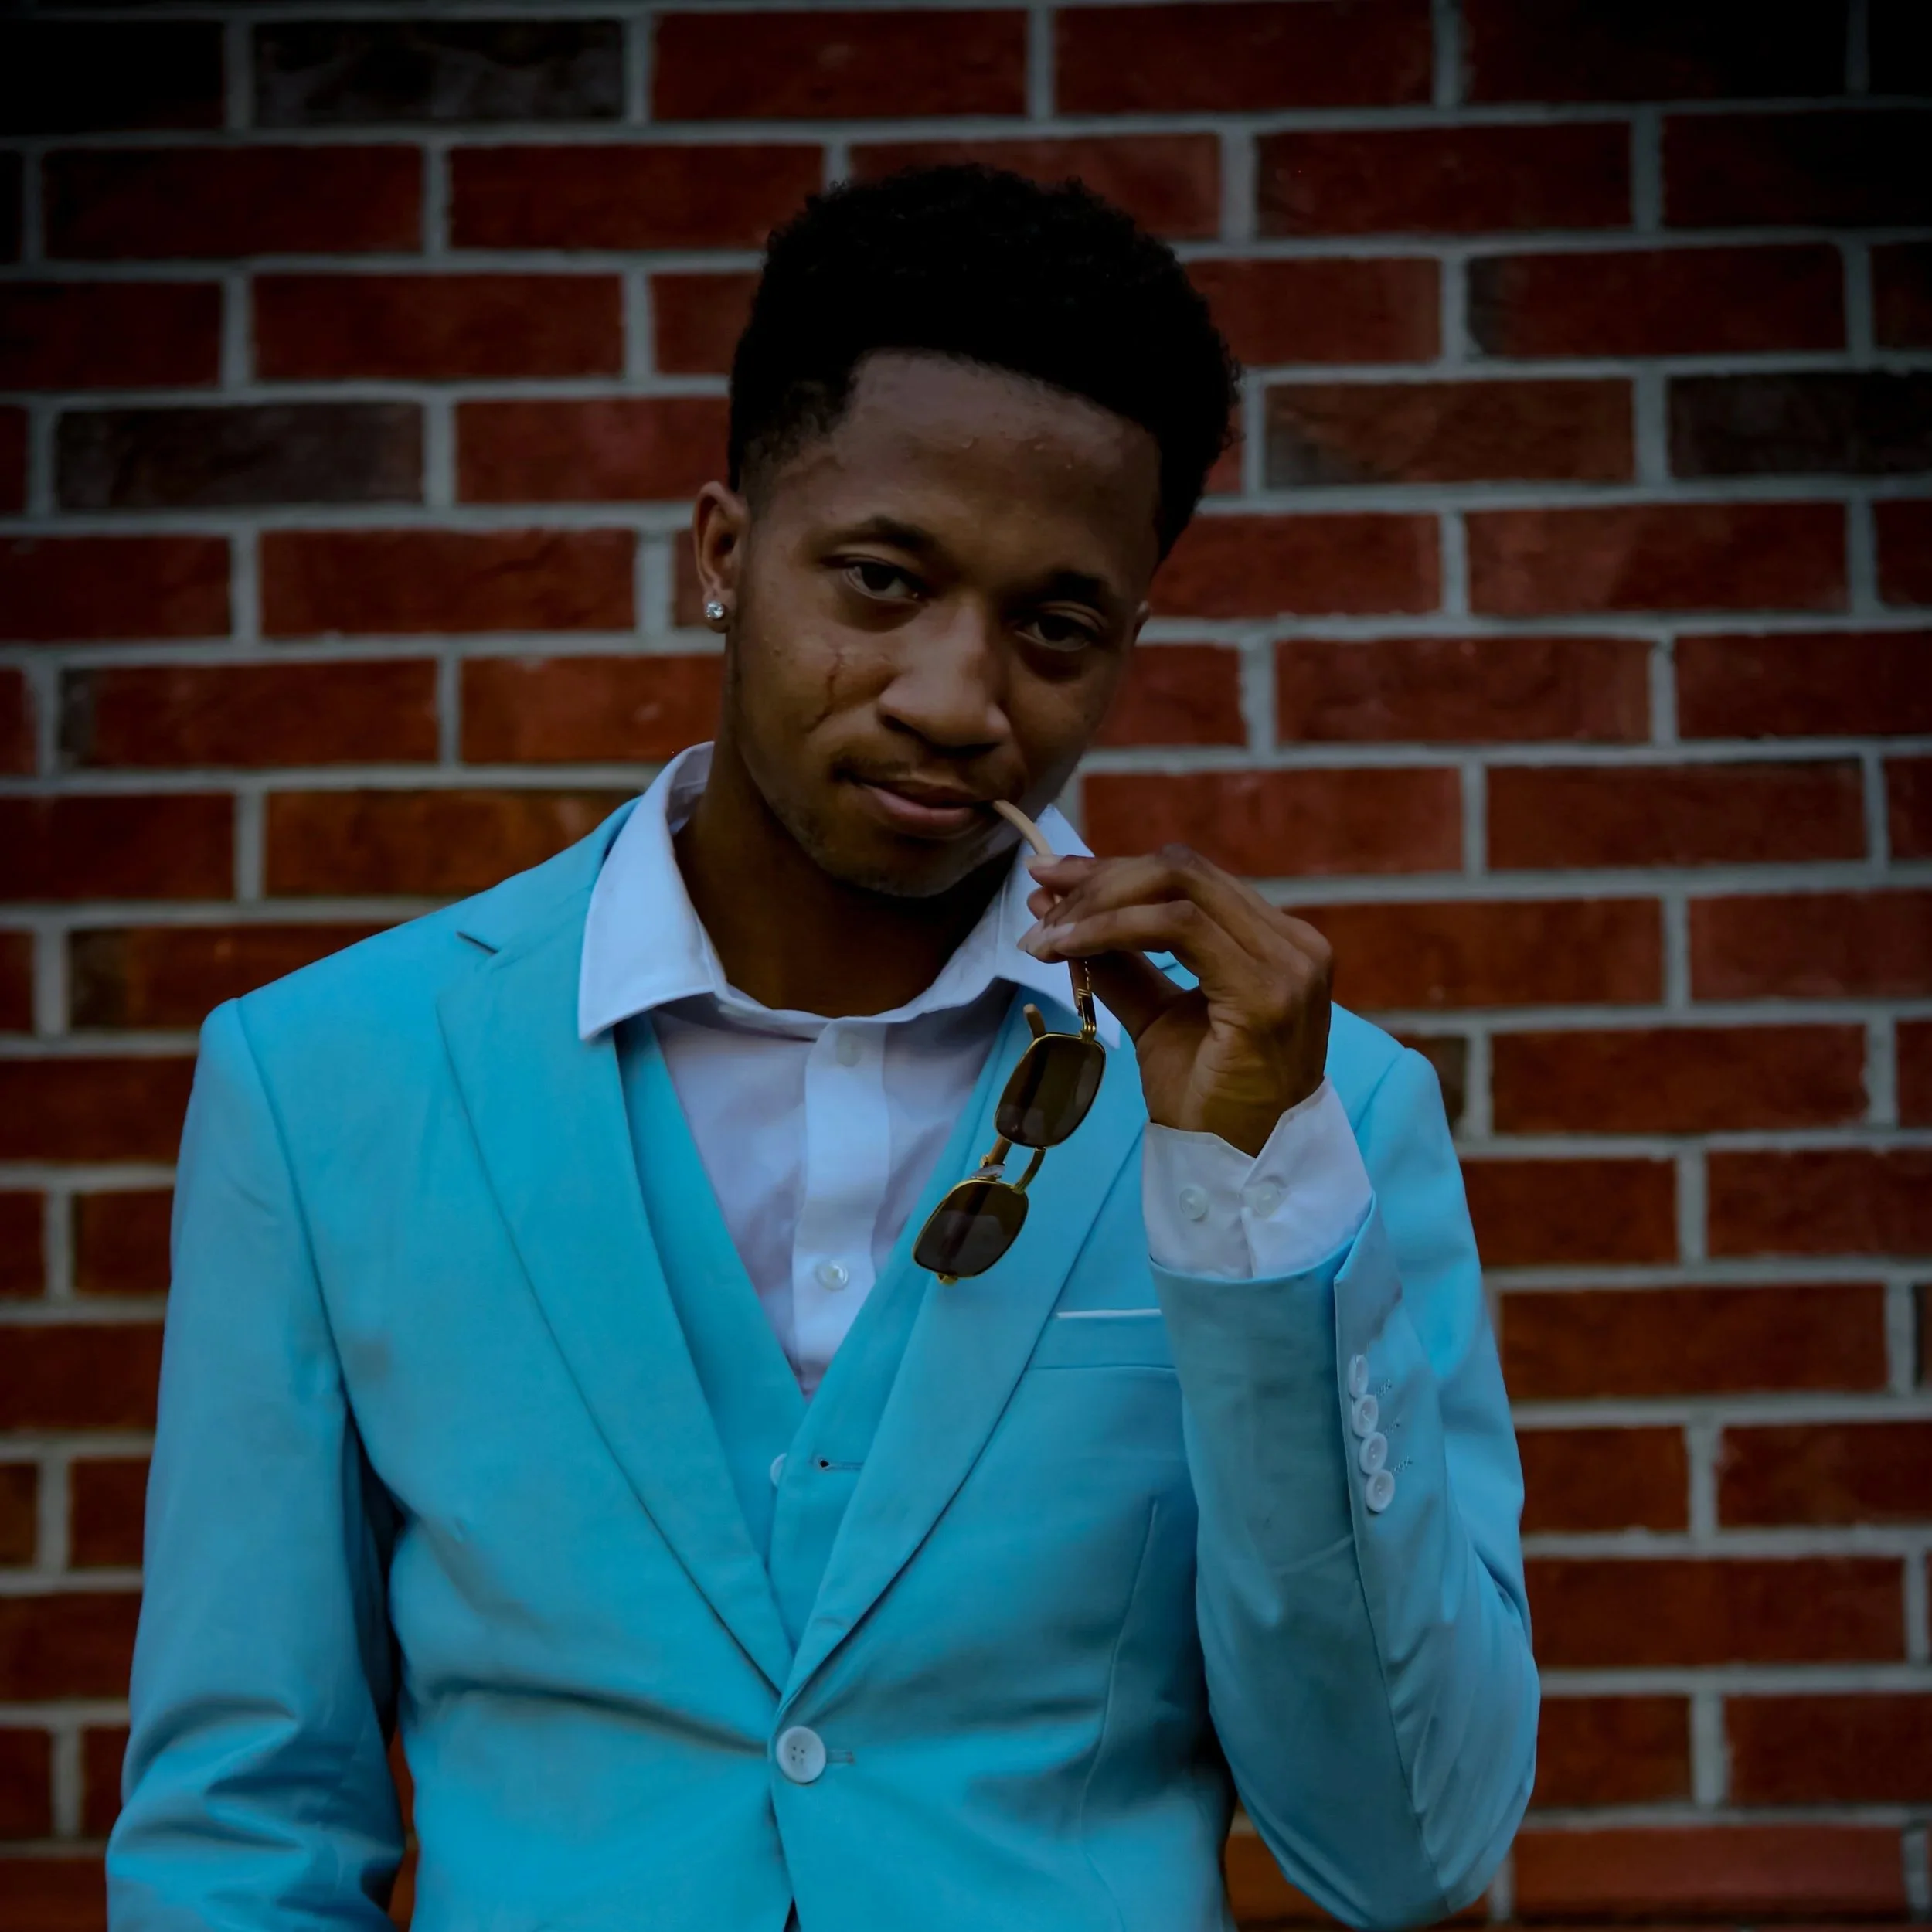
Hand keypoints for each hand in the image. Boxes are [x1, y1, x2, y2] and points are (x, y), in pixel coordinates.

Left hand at [1022, 845, 1332, 1158]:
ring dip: (1097, 904)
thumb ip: (1123, 964)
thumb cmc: (1209, 1102)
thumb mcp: (1158, 1018)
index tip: (1051, 877)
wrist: (1242, 1170)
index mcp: (1274, 942)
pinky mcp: (1267, 991)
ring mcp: (1287, 963)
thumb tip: (1061, 913)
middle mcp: (1292, 942)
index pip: (1188, 879)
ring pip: (1177, 888)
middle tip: (1040, 899)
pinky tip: (1069, 946)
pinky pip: (1177, 928)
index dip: (1114, 870)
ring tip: (1045, 934)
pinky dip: (1112, 927)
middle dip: (1099, 878)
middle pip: (1180, 871)